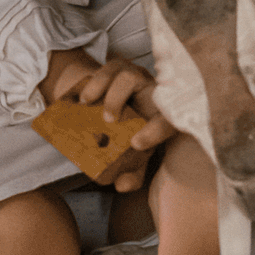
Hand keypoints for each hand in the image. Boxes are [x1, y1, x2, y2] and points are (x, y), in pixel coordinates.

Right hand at [48, 55, 174, 192]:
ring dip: (109, 91)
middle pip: (150, 89)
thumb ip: (132, 173)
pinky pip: (111, 68)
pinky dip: (97, 81)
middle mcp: (154, 96)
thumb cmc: (130, 134)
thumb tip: (122, 185)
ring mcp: (138, 79)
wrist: (114, 108)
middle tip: (108, 120)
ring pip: (129, 76)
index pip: (171, 122)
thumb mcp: (134, 157)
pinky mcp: (120, 68)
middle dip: (130, 104)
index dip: (158, 131)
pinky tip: (84, 98)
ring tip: (88, 105)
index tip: (136, 143)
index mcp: (163, 119)